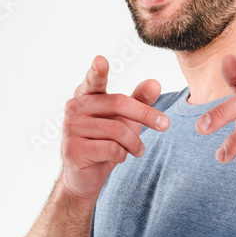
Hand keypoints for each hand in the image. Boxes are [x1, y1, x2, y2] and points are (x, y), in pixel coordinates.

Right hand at [60, 55, 169, 201]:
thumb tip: (155, 83)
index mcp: (86, 95)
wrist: (86, 176)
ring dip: (134, 143)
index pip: (94, 80)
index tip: (100, 60)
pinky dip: (122, 155)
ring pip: (117, 130)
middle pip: (119, 103)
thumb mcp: (126, 119)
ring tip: (137, 150)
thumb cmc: (106, 141)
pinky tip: (119, 157)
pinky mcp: (73, 150)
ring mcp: (70, 129)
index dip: (97, 71)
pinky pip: (111, 149)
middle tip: (165, 125)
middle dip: (146, 115)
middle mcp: (74, 108)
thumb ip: (139, 100)